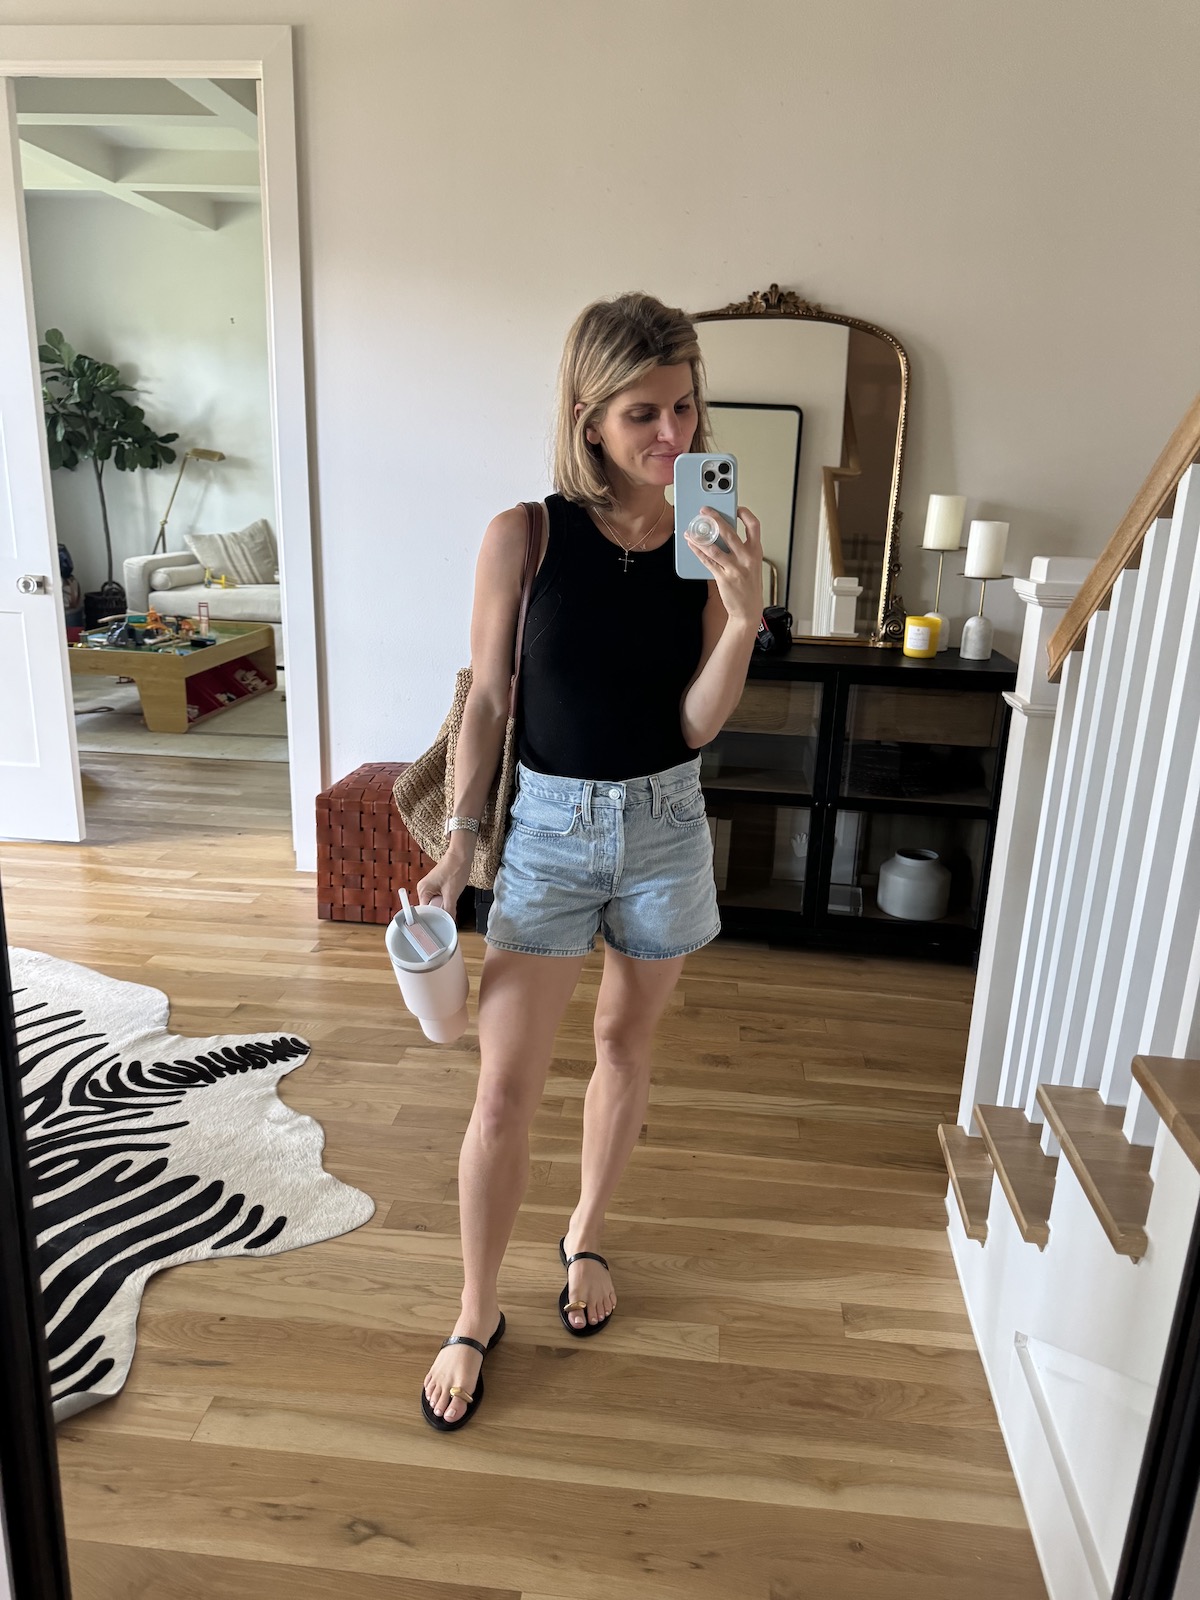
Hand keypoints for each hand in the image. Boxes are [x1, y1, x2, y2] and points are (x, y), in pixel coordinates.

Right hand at [415, 844, 471, 920]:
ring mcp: (429, 887)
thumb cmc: (455, 870)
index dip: (433, 919)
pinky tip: (451, 900)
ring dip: (443, 906)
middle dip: (439, 912)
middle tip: (448, 914)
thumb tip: (450, 922)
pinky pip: (439, 898)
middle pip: (430, 908)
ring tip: (451, 904)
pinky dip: (445, 901)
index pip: (424, 912)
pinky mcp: (436, 886)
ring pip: (435, 904)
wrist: (461, 855)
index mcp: (422, 890)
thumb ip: (449, 910)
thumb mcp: (452, 894)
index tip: (440, 925)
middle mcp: (423, 889)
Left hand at [686, 505, 762, 628]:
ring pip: (714, 548)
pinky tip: (692, 545)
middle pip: (729, 532)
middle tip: (705, 512)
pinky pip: (707, 561)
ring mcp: (735, 568)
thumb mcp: (752, 564)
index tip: (736, 508)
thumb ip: (742, 549)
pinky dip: (698, 551)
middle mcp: (747, 558)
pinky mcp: (723, 577)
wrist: (748, 609)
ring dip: (700, 538)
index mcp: (756, 552)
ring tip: (691, 531)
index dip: (745, 514)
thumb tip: (724, 533)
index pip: (754, 526)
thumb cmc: (749, 586)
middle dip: (715, 519)